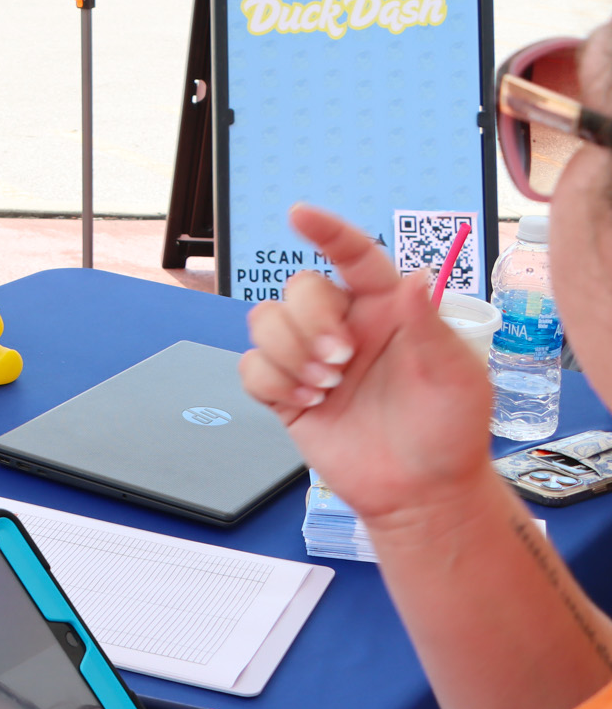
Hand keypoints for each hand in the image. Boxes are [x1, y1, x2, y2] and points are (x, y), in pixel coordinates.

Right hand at [239, 204, 494, 523]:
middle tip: (341, 362)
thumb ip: (430, 326)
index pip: (353, 256)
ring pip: (264, 321)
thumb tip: (412, 276)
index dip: (326, 231)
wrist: (421, 494)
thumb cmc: (450, 434)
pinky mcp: (284, 392)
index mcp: (386, 311)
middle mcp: (343, 327)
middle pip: (297, 288)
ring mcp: (310, 359)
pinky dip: (272, 383)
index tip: (300, 215)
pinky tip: (306, 404)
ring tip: (325, 388)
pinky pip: (251, 366)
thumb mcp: (457, 377)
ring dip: (290, 354)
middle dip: (310, 322)